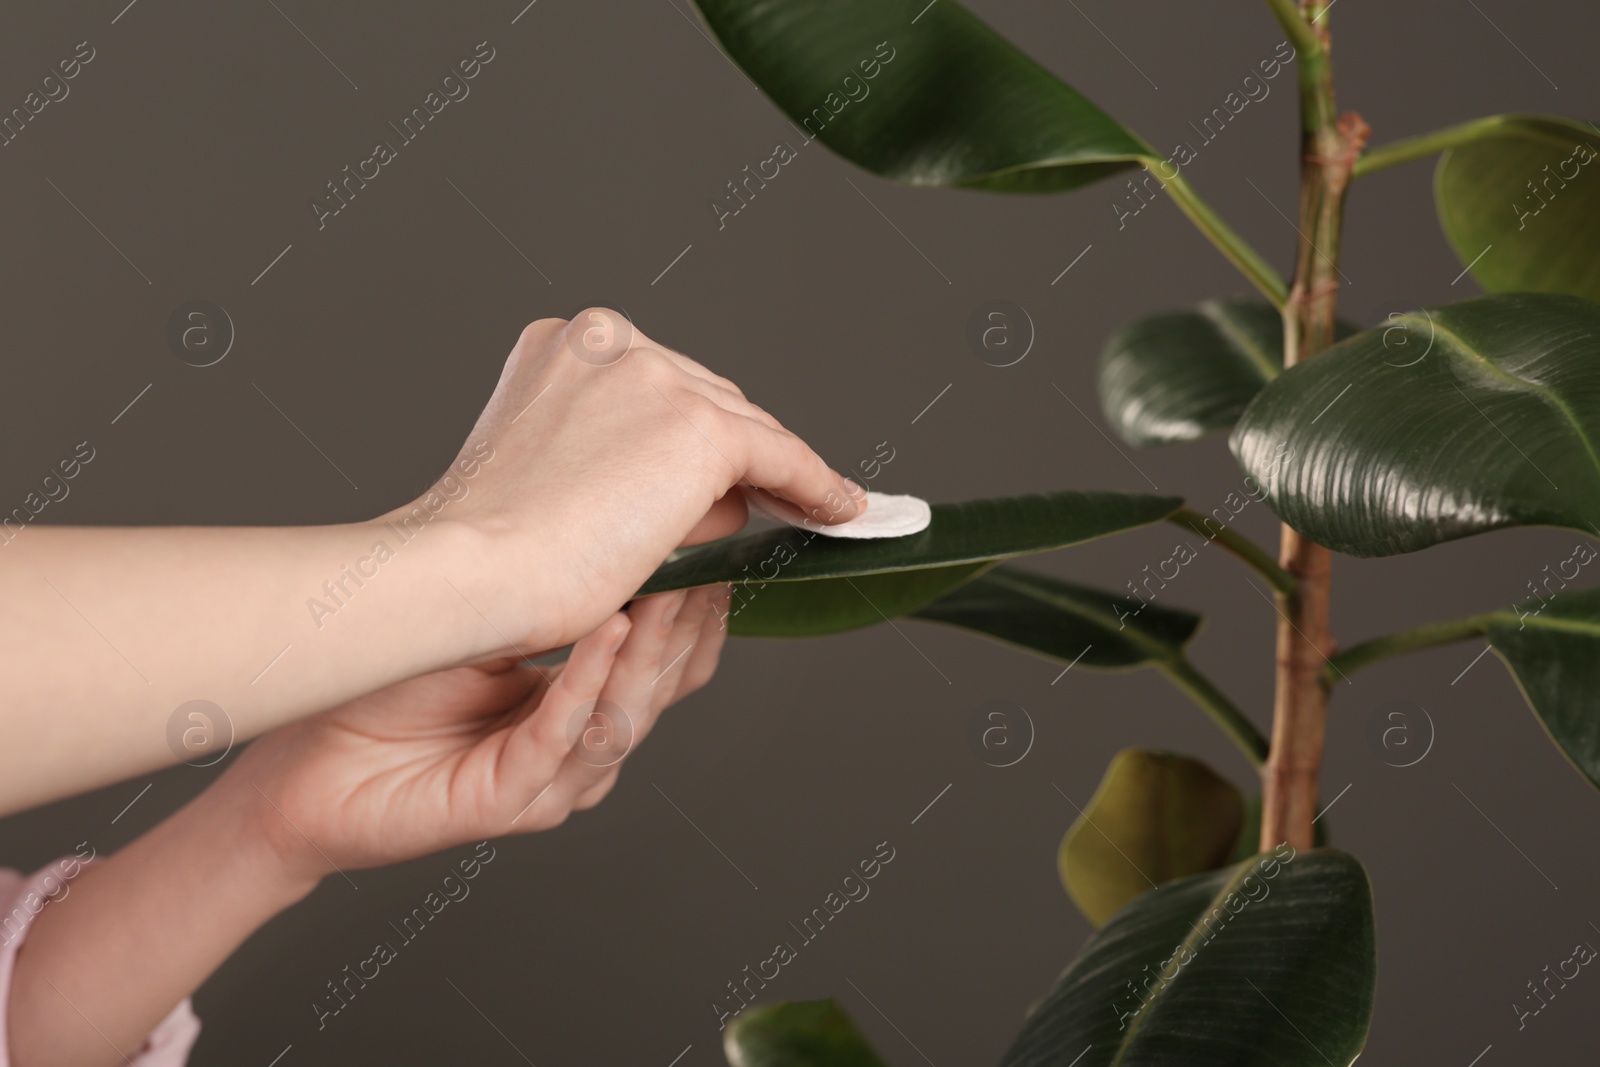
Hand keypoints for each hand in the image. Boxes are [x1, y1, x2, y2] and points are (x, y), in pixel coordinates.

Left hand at [223, 587, 728, 882]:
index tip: (716, 548)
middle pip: (664, 690)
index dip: (697, 611)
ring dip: (650, 647)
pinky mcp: (506, 800)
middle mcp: (578, 752)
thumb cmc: (383, 694)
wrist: (300, 768)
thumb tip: (599, 515)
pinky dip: (586, 680)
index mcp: (582, 712)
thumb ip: (547, 598)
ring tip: (668, 585)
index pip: (666, 666)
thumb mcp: (484, 628)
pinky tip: (607, 630)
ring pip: (625, 717)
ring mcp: (548, 782)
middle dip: (688, 622)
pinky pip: (561, 738)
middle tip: (707, 556)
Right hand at [401, 309, 862, 655]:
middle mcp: (611, 340)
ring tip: (809, 508)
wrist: (472, 571)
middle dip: (736, 449)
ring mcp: (657, 377)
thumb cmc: (490, 549)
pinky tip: (837, 510)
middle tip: (777, 494)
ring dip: (771, 475)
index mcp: (564, 342)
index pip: (660, 384)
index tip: (731, 461)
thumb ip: (618, 456)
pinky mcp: (699, 428)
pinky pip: (782, 457)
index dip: (697, 429)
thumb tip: (717, 495)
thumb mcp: (553, 472)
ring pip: (740, 429)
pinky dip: (815, 486)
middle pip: (706, 397)